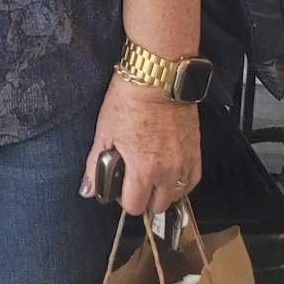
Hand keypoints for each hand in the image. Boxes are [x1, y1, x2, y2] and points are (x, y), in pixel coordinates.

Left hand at [80, 71, 201, 215]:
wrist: (159, 77)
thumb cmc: (129, 100)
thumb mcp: (105, 131)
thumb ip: (95, 166)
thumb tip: (87, 190)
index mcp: (143, 170)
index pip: (134, 206)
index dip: (123, 199)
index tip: (119, 185)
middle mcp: (167, 173)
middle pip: (157, 207)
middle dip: (144, 198)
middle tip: (135, 180)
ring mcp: (185, 163)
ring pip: (176, 197)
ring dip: (163, 192)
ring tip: (152, 174)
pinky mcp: (197, 153)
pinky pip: (192, 182)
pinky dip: (181, 182)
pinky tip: (170, 172)